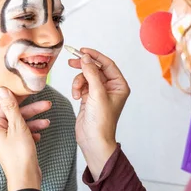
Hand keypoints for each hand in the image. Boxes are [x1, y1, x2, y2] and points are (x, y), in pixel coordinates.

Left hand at [0, 87, 50, 190]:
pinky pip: (23, 134)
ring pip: (21, 124)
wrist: (25, 178)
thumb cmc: (20, 155)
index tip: (32, 93)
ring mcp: (6, 140)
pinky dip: (32, 132)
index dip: (21, 100)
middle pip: (15, 115)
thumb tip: (2, 90)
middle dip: (32, 111)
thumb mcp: (17, 126)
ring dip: (35, 122)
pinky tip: (40, 135)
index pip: (6, 106)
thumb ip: (11, 107)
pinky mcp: (14, 146)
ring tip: (47, 122)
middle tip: (47, 105)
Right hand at [69, 48, 129, 179]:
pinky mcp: (89, 98)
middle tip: (71, 61)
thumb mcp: (97, 93)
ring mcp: (99, 93)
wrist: (93, 140)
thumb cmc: (101, 121)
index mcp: (119, 85)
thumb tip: (85, 58)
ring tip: (77, 92)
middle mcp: (110, 88)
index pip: (107, 64)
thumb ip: (91, 73)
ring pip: (86, 77)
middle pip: (95, 69)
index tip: (82, 50)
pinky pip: (81, 85)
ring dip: (79, 81)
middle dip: (83, 66)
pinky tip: (76, 96)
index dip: (95, 56)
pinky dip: (77, 88)